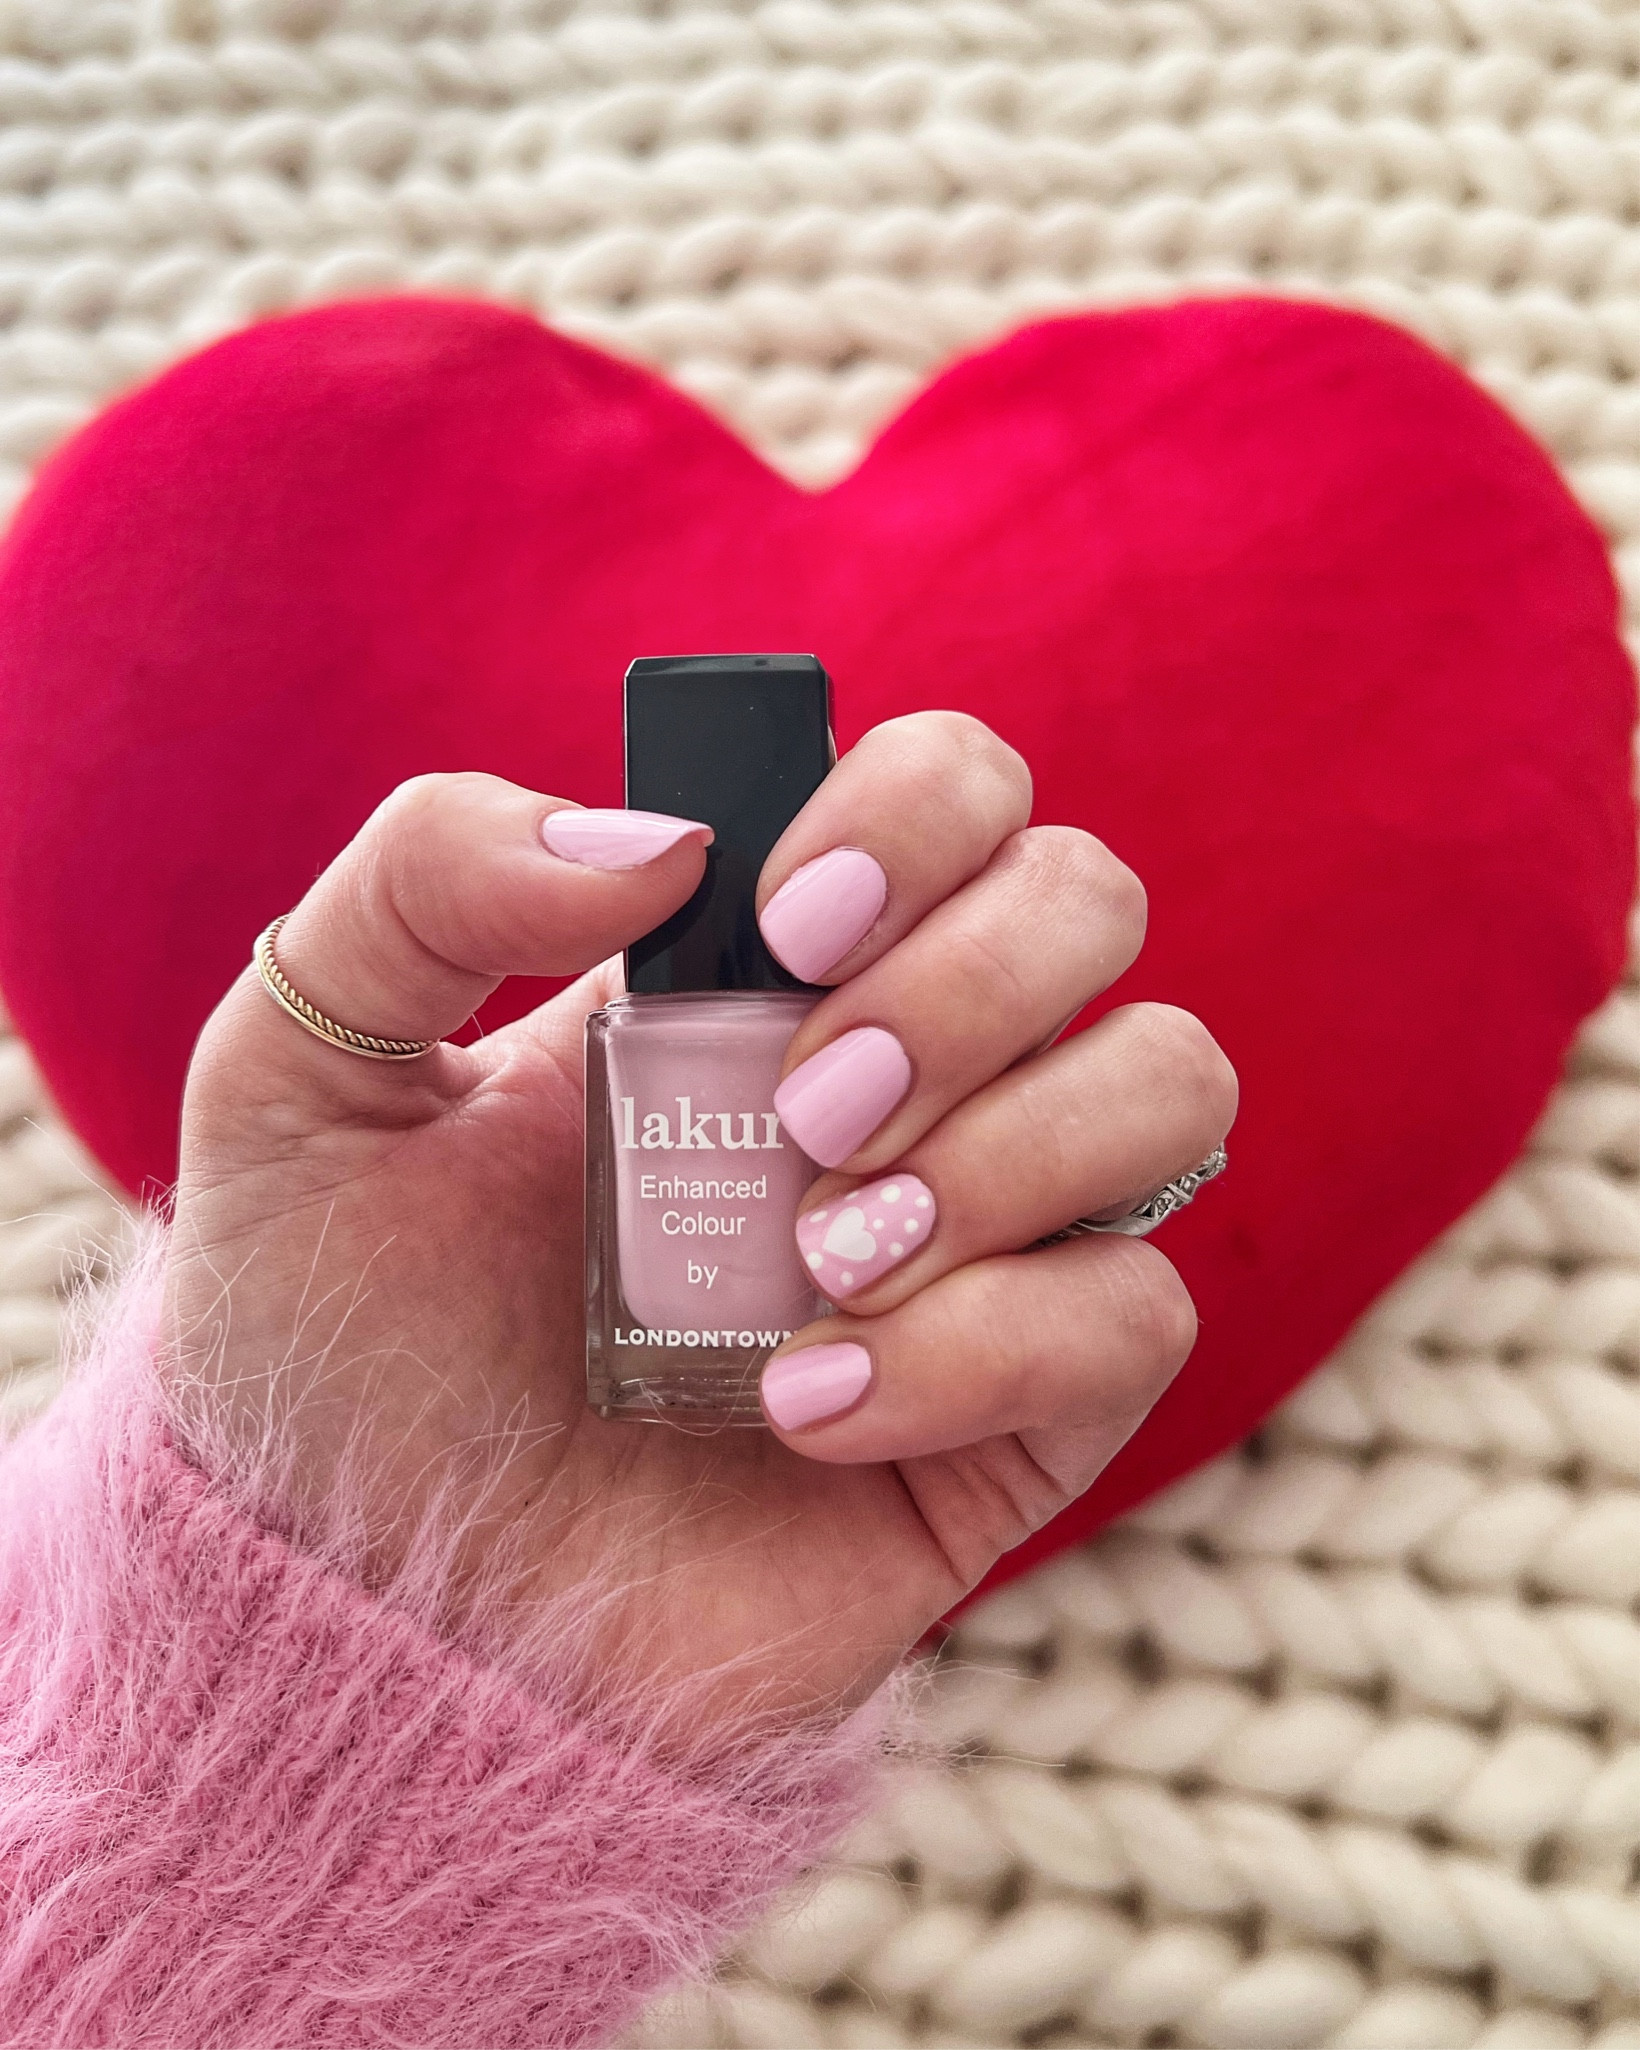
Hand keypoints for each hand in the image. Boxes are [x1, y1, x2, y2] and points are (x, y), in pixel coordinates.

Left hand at [164, 714, 1235, 1734]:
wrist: (376, 1617)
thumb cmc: (339, 1346)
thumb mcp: (305, 1078)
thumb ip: (430, 878)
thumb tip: (664, 836)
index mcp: (758, 970)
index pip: (959, 788)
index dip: (918, 811)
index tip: (777, 923)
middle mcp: (901, 1075)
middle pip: (1094, 901)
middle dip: (970, 982)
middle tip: (803, 1108)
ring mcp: (979, 1240)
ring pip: (1169, 1086)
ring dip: (1008, 1150)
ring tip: (820, 1259)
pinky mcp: (1023, 1414)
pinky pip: (1135, 1314)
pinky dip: (985, 1346)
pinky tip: (806, 1413)